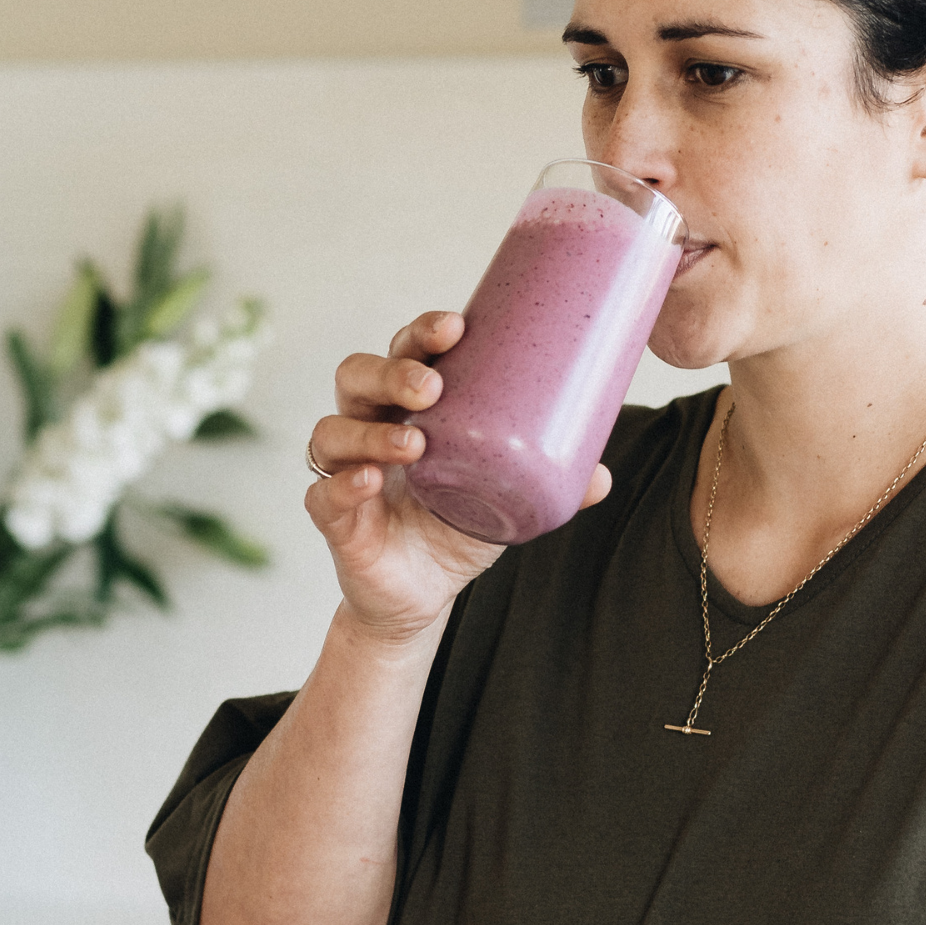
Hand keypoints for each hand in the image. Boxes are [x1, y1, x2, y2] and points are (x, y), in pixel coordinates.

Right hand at [306, 310, 611, 642]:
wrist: (423, 597)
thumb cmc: (458, 528)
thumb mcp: (508, 502)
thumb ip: (551, 484)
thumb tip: (602, 475)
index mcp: (408, 409)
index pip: (403, 353)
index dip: (421, 334)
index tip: (455, 327)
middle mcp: (370, 429)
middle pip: (357, 377)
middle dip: (391, 371)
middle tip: (432, 386)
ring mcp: (347, 471)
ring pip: (332, 431)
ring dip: (371, 431)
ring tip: (414, 443)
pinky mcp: (334, 519)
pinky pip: (322, 494)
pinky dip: (344, 485)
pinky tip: (369, 480)